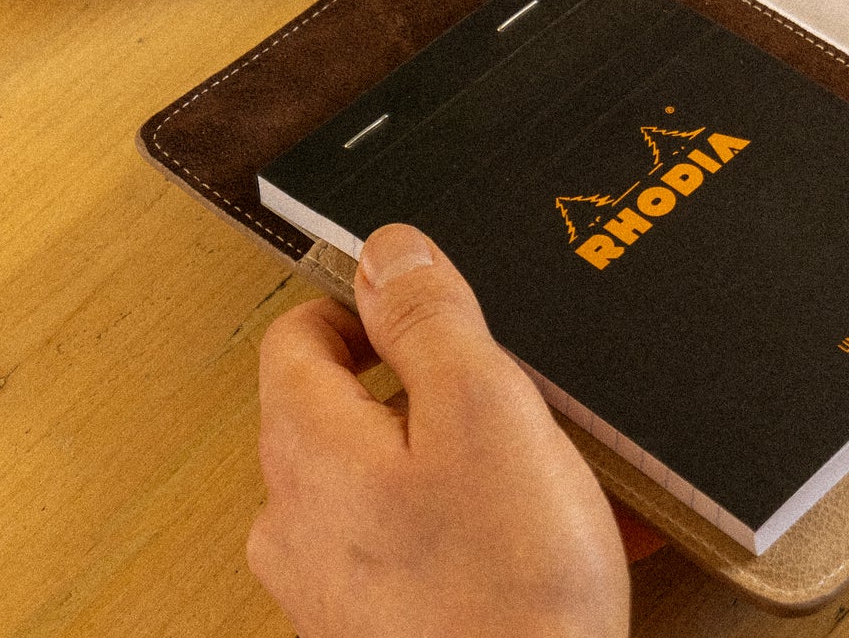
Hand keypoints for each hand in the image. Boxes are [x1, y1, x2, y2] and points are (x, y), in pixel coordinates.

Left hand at [249, 224, 630, 637]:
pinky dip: (480, 527)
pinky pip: (421, 546)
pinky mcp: (377, 629)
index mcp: (308, 445)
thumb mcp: (487, 407)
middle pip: (345, 407)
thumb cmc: (508, 586)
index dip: (367, 305)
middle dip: (431, 387)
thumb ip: (430, 317)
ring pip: (391, 479)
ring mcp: (331, 584)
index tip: (435, 309)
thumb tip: (386, 249)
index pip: (298, 334)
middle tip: (512, 396)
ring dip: (466, 460)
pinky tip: (553, 538)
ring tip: (551, 474)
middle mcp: (296, 518)